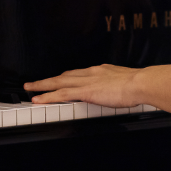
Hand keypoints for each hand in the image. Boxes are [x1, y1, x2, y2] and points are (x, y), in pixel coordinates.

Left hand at [24, 63, 139, 107]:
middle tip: (35, 82)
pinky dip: (48, 96)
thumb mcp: (125, 81)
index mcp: (101, 71)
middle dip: (49, 79)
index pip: (78, 73)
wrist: (139, 83)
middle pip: (64, 75)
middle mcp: (91, 73)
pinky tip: (39, 99)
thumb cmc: (137, 84)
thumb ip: (116, 85)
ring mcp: (87, 81)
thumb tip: (117, 90)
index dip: (65, 77)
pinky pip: (61, 94)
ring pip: (59, 82)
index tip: (58, 79)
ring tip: (31, 88)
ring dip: (43, 85)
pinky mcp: (85, 91)